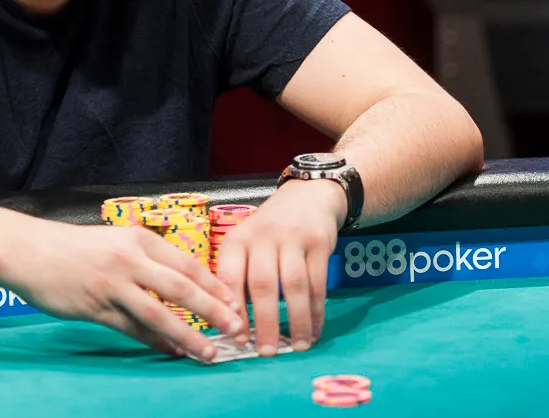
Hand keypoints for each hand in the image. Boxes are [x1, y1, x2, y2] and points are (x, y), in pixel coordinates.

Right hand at [3, 222, 244, 360]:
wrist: (29, 251)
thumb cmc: (73, 247)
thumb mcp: (114, 241)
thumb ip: (144, 259)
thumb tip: (181, 283)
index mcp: (138, 239)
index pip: (187, 263)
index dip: (215, 285)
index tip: (236, 302)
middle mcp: (129, 259)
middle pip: (182, 288)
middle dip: (214, 311)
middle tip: (236, 329)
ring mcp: (112, 284)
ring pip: (159, 313)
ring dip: (188, 335)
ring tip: (209, 352)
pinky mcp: (95, 307)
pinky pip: (133, 329)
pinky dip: (156, 343)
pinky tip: (173, 352)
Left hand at [215, 179, 346, 355]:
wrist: (308, 196)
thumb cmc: (269, 231)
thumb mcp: (247, 244)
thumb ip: (240, 277)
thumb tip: (234, 325)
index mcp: (237, 240)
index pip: (229, 276)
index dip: (232, 309)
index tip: (236, 339)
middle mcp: (262, 237)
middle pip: (262, 284)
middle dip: (264, 322)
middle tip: (267, 352)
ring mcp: (292, 238)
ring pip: (294, 286)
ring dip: (296, 321)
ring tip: (297, 347)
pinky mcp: (319, 243)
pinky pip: (318, 283)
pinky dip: (317, 311)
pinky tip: (314, 329)